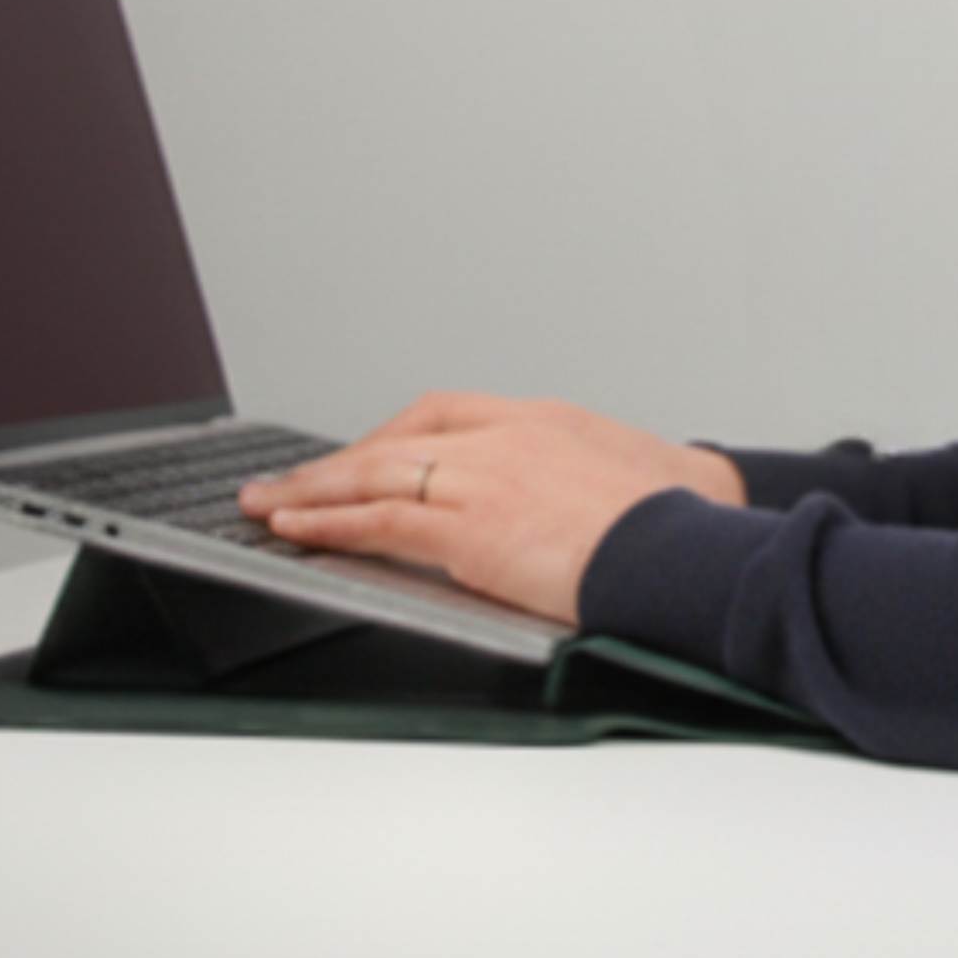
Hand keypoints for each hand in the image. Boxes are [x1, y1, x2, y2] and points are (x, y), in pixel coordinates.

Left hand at [238, 392, 748, 623]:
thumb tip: (586, 512)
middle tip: (291, 479)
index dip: (394, 436)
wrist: (689, 543)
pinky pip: (379, 520)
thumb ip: (588, 487)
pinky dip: (330, 522)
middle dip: (338, 462)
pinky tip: (297, 529)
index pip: (446, 415)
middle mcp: (506, 437)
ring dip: (314, 491)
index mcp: (544, 421)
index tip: (365, 455)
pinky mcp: (469, 527)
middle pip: (399, 436)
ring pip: (375, 472)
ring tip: (268, 503)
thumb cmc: (683, 523)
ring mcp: (484, 477)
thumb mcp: (633, 481)